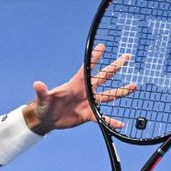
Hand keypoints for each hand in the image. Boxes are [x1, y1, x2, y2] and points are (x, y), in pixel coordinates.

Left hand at [24, 44, 138, 133]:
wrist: (47, 119)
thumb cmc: (43, 106)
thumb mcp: (43, 99)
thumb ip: (42, 91)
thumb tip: (36, 84)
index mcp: (76, 83)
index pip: (87, 68)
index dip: (94, 57)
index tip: (102, 46)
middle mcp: (85, 91)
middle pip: (104, 77)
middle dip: (115, 67)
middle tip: (126, 57)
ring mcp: (88, 102)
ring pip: (109, 95)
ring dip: (121, 91)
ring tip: (133, 86)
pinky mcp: (89, 115)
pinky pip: (103, 118)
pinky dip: (111, 121)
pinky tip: (121, 124)